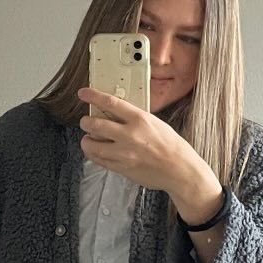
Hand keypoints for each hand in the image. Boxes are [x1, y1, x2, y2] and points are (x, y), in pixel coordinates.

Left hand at [77, 88, 223, 220]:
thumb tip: (115, 113)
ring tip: (89, 139)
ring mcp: (124, 153)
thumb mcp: (154, 123)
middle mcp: (129, 135)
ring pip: (92, 145)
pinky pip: (99, 160)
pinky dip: (93, 154)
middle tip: (85, 121)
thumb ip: (134, 118)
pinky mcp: (121, 168)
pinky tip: (96, 151)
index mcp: (139, 120)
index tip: (84, 93)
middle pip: (95, 124)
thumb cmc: (170, 146)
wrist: (179, 169)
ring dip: (86, 140)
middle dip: (85, 122)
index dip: (93, 96)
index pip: (110, 103)